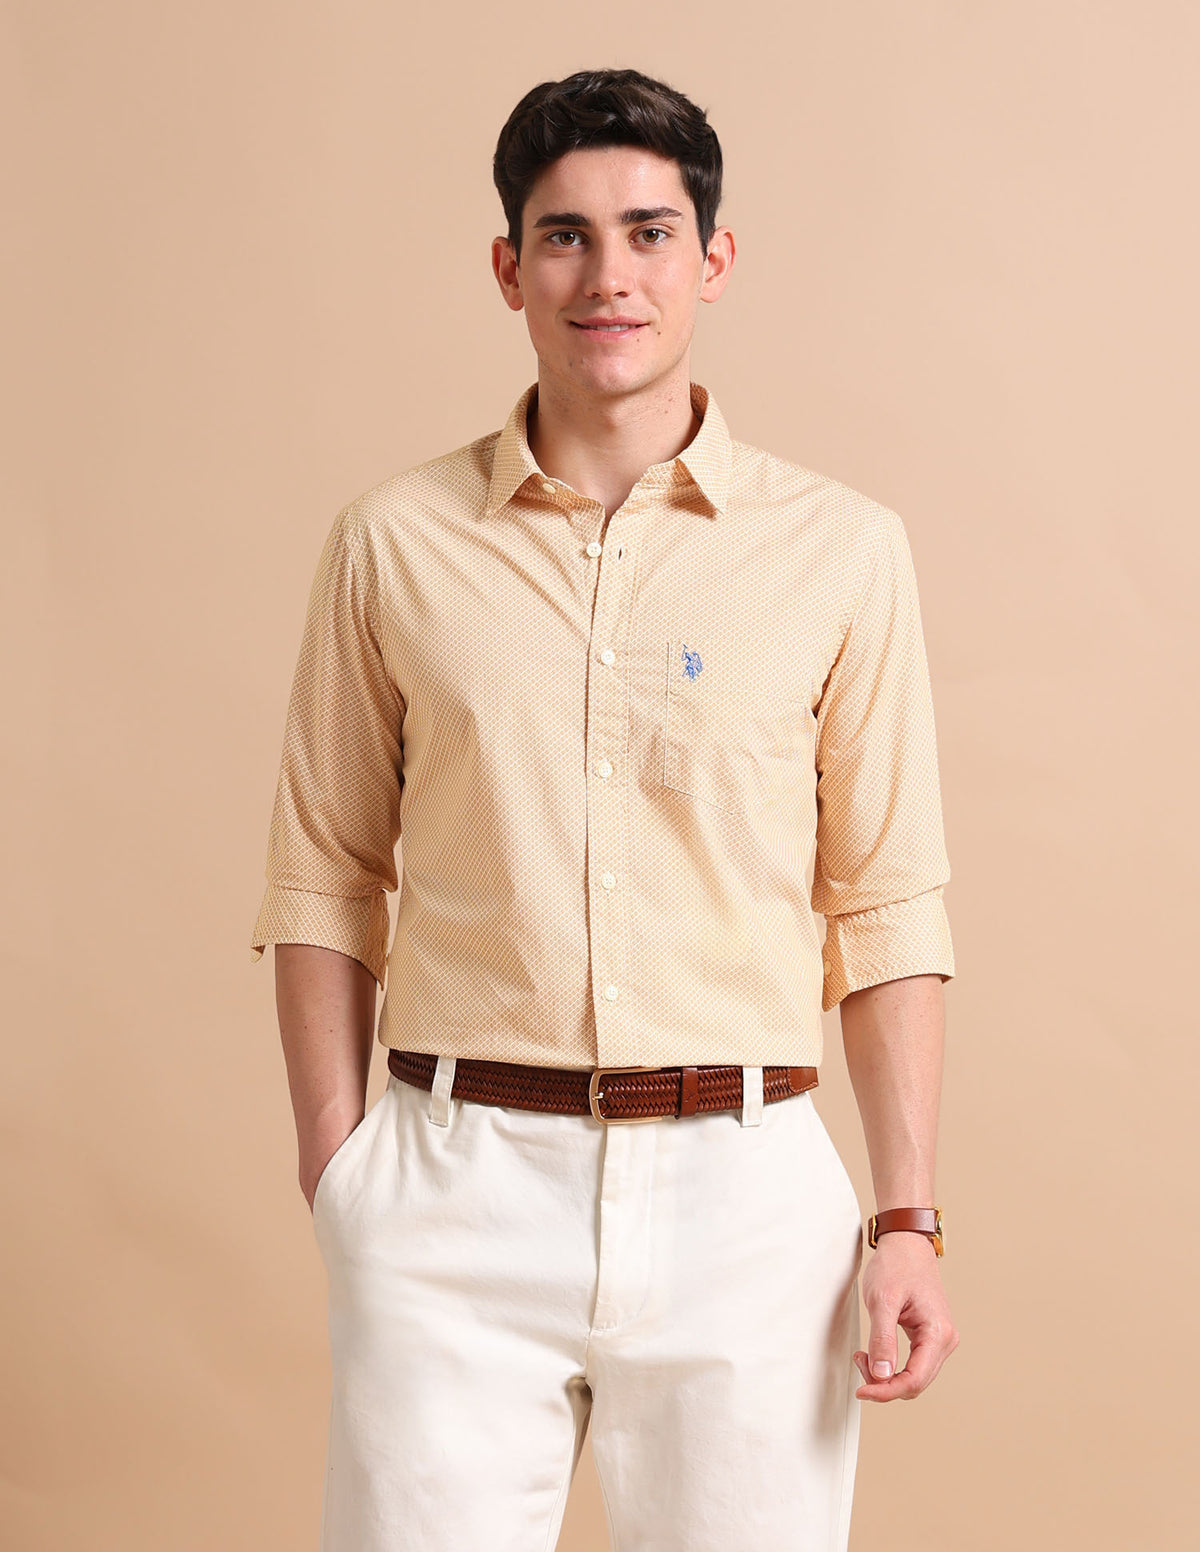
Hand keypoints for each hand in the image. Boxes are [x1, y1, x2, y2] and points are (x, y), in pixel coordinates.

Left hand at [852, 1231, 959, 1401]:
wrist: (906, 1243)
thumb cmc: (896, 1265)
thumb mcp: (882, 1301)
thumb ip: (882, 1339)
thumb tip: (882, 1376)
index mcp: (938, 1333)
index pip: (915, 1380)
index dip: (886, 1391)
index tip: (861, 1391)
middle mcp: (945, 1340)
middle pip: (916, 1383)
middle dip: (884, 1383)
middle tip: (859, 1361)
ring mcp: (940, 1340)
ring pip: (914, 1377)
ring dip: (887, 1376)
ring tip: (864, 1355)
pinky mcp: (931, 1337)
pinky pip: (914, 1364)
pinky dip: (893, 1366)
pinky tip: (875, 1354)